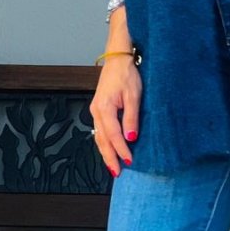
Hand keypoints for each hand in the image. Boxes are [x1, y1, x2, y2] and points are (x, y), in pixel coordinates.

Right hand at [90, 10, 139, 176]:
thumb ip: (131, 117)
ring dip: (105, 152)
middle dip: (110, 158)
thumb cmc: (127, 73)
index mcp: (104, 108)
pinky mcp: (99, 109)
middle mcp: (96, 111)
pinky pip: (100, 130)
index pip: (113, 135)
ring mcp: (96, 110)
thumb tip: (131, 136)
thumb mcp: (134, 95)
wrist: (118, 58)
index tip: (129, 161)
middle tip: (117, 173)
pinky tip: (109, 149)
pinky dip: (104, 143)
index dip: (121, 150)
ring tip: (113, 166)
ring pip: (98, 137)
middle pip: (102, 140)